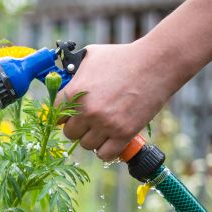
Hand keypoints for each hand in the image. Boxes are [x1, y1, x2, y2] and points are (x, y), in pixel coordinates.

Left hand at [54, 40, 183, 160]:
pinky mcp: (124, 133)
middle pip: (69, 133)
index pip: (55, 116)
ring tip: (102, 127)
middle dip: (78, 127)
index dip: (63, 115)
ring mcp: (106, 124)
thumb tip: (63, 78)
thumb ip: (74, 71)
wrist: (156, 63)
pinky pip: (105, 155)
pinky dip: (106, 150)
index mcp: (74, 92)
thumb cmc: (123, 57)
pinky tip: (110, 140)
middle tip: (90, 120)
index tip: (70, 115)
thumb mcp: (90, 57)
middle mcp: (87, 111)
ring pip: (86, 145)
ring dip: (92, 138)